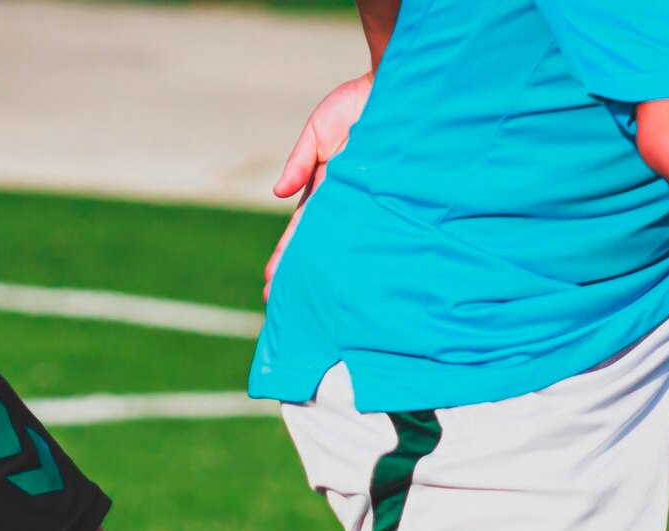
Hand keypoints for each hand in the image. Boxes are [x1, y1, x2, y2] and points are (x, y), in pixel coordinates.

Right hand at [265, 71, 372, 296]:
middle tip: (283, 304)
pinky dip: (365, 255)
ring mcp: (368, 204)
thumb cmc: (357, 105)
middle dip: (301, 274)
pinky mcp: (391, 201)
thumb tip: (278, 194)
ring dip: (328, 272)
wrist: (398, 87)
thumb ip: (299, 163)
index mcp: (327, 188)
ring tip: (314, 302)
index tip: (270, 282)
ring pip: (343, 244)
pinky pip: (375, 231)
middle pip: (319, 245)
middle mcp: (346, 202)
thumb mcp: (318, 132)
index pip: (301, 230)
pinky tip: (356, 280)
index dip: (286, 255)